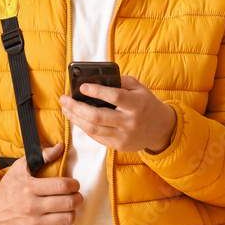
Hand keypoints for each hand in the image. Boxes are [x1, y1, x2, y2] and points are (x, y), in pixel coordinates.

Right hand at [0, 141, 82, 224]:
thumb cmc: (9, 187)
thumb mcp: (21, 168)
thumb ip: (41, 156)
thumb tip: (60, 146)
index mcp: (30, 187)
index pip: (62, 186)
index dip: (74, 184)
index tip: (74, 184)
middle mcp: (33, 206)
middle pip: (68, 203)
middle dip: (78, 198)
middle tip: (76, 196)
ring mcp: (34, 223)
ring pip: (67, 219)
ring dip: (73, 213)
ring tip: (69, 209)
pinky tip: (66, 224)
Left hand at [59, 74, 176, 153]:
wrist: (161, 129)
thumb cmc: (146, 104)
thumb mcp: (139, 88)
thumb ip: (120, 82)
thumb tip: (95, 79)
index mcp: (137, 104)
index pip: (114, 97)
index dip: (97, 91)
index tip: (82, 87)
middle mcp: (130, 122)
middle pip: (97, 116)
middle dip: (76, 107)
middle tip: (64, 99)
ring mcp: (124, 136)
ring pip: (93, 129)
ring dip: (75, 118)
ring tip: (65, 108)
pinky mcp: (119, 146)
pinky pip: (96, 137)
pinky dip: (84, 127)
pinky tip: (77, 118)